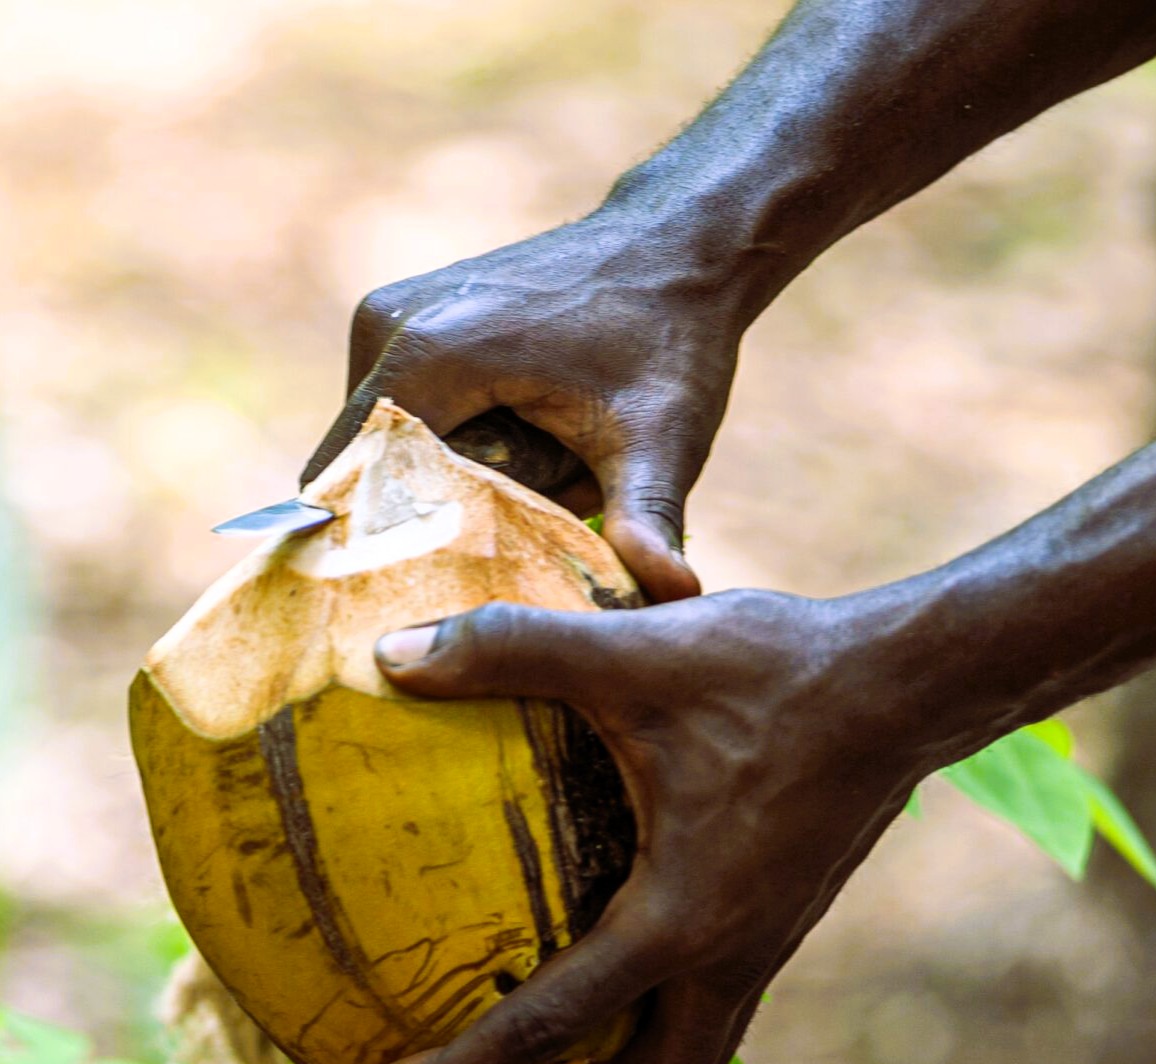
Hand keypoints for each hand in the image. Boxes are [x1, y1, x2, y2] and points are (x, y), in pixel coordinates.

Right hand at [302, 211, 744, 600]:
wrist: (676, 246)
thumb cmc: (670, 340)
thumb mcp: (663, 442)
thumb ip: (647, 521)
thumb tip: (677, 597)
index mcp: (428, 356)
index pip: (356, 485)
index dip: (384, 550)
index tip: (427, 603)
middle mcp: (385, 327)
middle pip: (369, 474)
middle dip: (429, 521)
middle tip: (515, 540)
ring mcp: (386, 318)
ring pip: (384, 450)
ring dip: (442, 486)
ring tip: (533, 480)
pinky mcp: (401, 321)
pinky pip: (400, 417)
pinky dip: (447, 452)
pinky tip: (521, 455)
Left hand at [364, 589, 930, 1063]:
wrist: (906, 684)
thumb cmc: (777, 674)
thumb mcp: (635, 653)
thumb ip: (507, 650)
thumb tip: (391, 656)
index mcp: (678, 922)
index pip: (549, 1030)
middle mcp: (725, 962)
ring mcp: (760, 952)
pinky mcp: (778, 927)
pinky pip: (709, 1019)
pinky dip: (651, 1036)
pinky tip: (612, 979)